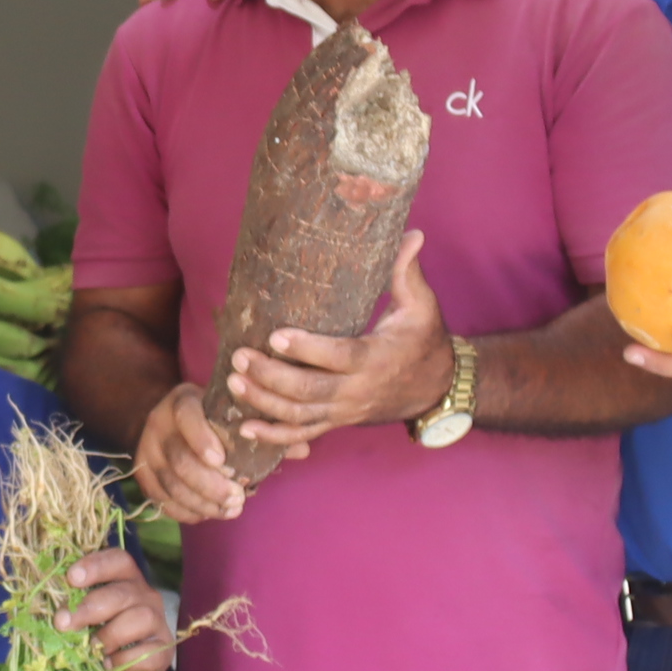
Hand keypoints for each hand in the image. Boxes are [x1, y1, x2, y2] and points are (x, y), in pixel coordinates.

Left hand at [55, 545, 173, 670]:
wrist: (130, 667)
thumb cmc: (100, 632)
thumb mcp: (87, 614)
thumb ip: (73, 606)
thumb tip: (52, 612)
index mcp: (125, 578)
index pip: (118, 560)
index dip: (95, 566)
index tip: (71, 577)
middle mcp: (146, 595)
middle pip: (122, 592)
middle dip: (89, 608)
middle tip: (62, 623)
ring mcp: (158, 621)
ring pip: (140, 618)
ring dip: (109, 635)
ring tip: (91, 648)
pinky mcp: (164, 649)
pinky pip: (149, 652)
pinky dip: (125, 660)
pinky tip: (109, 664)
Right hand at [131, 383, 249, 524]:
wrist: (167, 422)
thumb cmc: (209, 416)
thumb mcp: (227, 410)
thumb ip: (260, 428)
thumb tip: (300, 449)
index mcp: (181, 402)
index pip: (187, 418)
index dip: (202, 440)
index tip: (222, 461)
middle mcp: (158, 426)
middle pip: (180, 461)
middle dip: (211, 485)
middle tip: (237, 498)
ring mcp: (147, 452)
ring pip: (171, 485)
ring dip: (203, 503)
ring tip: (231, 509)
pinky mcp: (143, 476)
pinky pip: (163, 501)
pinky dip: (188, 512)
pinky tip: (209, 513)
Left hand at [221, 229, 448, 462]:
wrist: (437, 388)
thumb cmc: (424, 340)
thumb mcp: (422, 306)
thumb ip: (407, 272)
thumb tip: (412, 234)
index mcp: (375, 358)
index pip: (338, 357)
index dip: (306, 350)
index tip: (274, 336)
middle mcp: (357, 390)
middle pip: (308, 391)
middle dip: (270, 376)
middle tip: (240, 356)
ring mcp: (345, 410)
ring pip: (300, 416)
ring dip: (264, 402)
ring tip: (234, 381)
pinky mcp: (337, 421)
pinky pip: (304, 434)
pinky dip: (274, 436)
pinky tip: (244, 426)